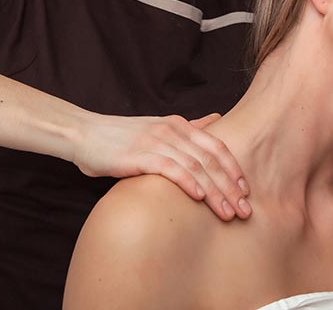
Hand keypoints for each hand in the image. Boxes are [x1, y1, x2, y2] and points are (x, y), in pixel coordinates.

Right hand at [73, 112, 250, 221]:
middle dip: (230, 186)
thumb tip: (215, 120)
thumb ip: (187, 127)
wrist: (86, 134)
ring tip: (228, 212)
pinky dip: (188, 182)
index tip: (246, 189)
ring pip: (195, 167)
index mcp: (179, 124)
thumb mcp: (158, 127)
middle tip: (245, 209)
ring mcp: (156, 141)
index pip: (215, 146)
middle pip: (210, 159)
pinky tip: (199, 197)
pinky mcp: (140, 155)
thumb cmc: (122, 136)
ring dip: (215, 191)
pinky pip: (170, 169)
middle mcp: (172, 130)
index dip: (233, 167)